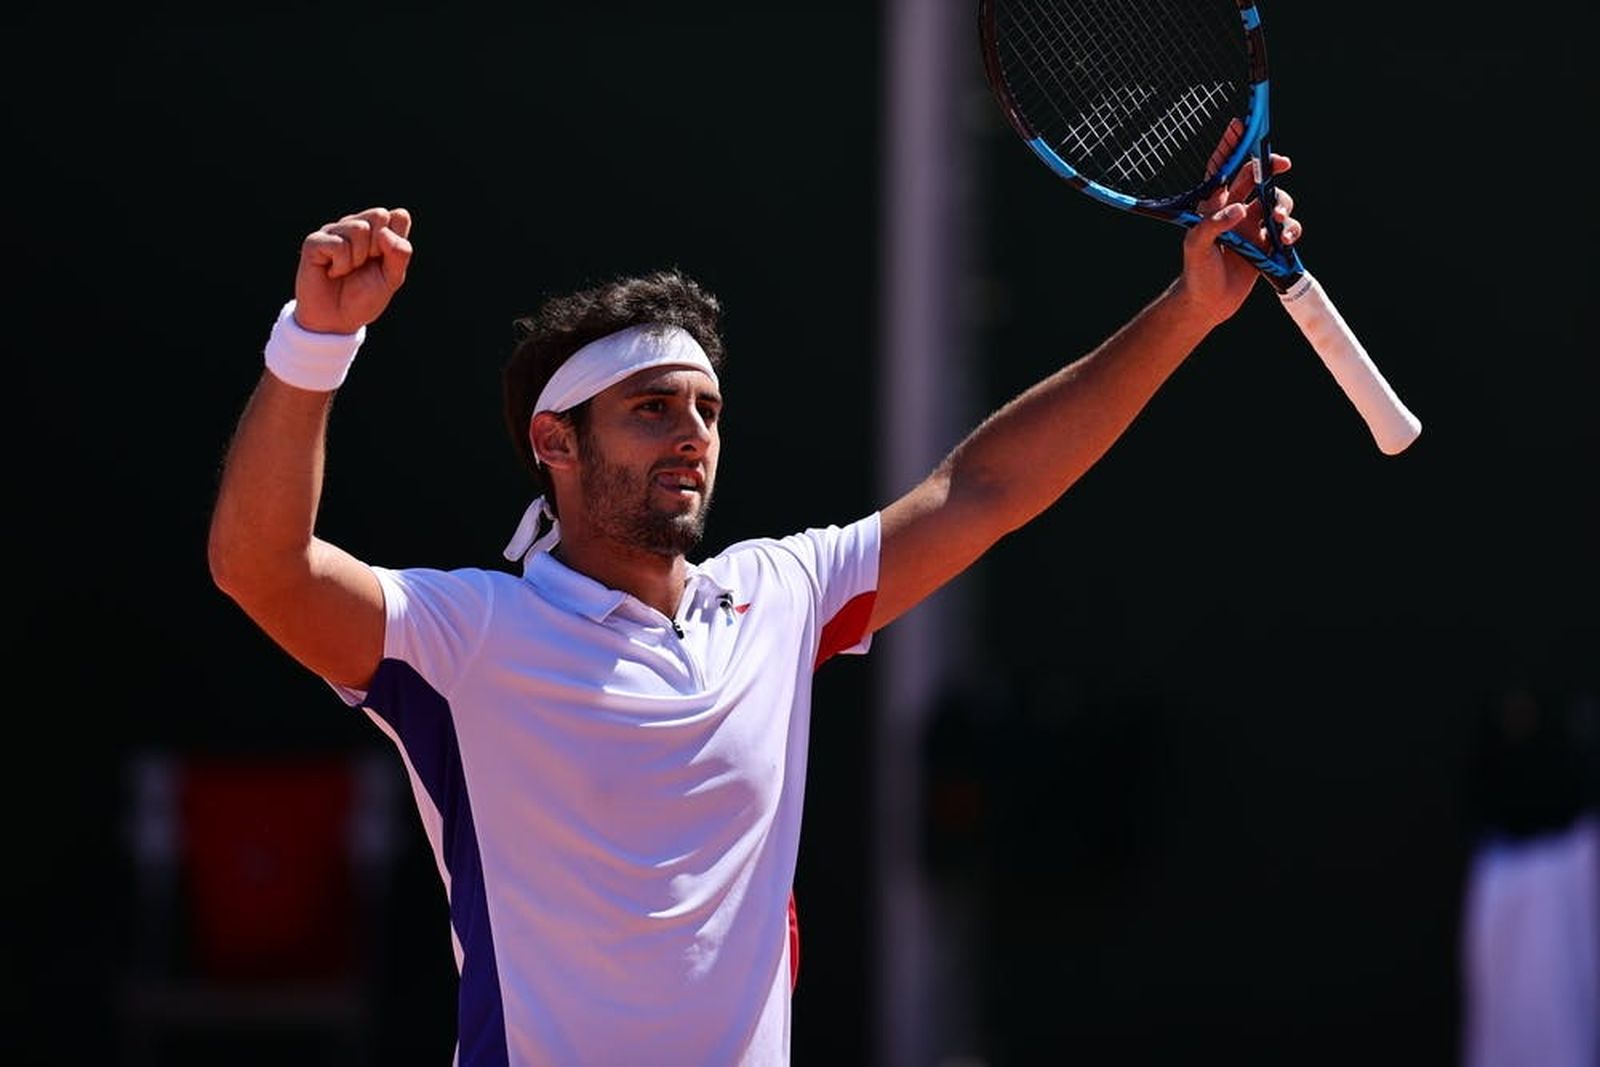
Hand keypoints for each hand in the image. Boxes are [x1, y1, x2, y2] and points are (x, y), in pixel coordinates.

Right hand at [292, 207, 413, 333]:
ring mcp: (334, 232)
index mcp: (378, 233)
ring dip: (358, 258)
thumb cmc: (364, 297)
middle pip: (379, 215)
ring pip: (359, 228)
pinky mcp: (314, 241)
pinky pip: (338, 244)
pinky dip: (341, 265)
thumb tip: (385, 233)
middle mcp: (356, 227)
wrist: (337, 320)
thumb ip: (399, 255)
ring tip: (348, 270)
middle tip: (365, 265)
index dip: (396, 240)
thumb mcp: (391, 279)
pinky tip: (333, 272)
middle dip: (378, 247)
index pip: (399, 216)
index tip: (384, 261)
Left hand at [1179, 151, 1301, 324]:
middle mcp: (1235, 210)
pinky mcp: (1268, 243)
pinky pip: (1288, 227)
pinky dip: (1292, 229)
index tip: (1239, 126)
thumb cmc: (1196, 274)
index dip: (1231, 147)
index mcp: (1213, 206)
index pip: (1222, 169)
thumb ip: (1214, 226)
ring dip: (1284, 205)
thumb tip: (1240, 210)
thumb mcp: (1196, 247)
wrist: (1210, 304)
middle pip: (1257, 177)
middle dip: (1271, 166)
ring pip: (1277, 200)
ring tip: (1278, 222)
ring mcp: (1253, 225)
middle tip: (1283, 163)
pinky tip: (1284, 240)